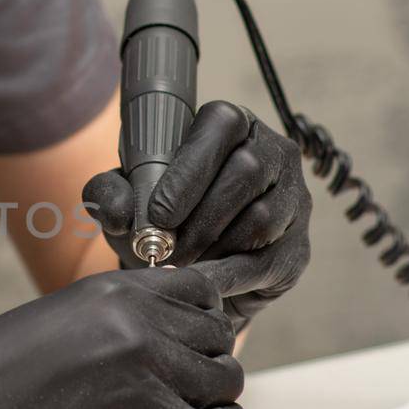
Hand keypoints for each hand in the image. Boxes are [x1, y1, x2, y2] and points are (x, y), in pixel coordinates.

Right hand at [0, 268, 245, 408]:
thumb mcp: (57, 319)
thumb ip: (115, 317)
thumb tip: (166, 329)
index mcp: (113, 291)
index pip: (201, 287)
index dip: (199, 315)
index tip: (190, 336)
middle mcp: (140, 325)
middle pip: (218, 335)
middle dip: (202, 359)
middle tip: (175, 383)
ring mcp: (151, 377)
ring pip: (225, 381)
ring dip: (206, 397)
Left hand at [84, 101, 312, 330]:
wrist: (192, 268)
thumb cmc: (162, 220)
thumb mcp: (128, 202)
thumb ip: (110, 194)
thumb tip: (119, 212)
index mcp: (232, 125)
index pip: (220, 125)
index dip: (189, 170)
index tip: (158, 214)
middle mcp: (274, 153)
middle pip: (246, 172)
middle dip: (198, 218)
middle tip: (164, 250)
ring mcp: (294, 198)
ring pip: (261, 217)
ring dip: (213, 247)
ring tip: (179, 265)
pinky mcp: (299, 244)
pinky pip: (268, 258)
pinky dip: (228, 275)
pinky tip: (201, 283)